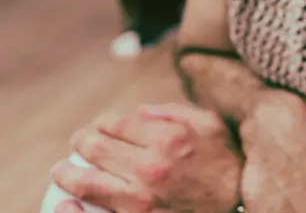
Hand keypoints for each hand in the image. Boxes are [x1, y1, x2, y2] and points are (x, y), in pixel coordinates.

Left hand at [51, 102, 241, 212]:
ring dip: (66, 173)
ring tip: (61, 170)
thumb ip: (175, 111)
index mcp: (167, 139)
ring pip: (85, 182)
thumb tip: (140, 111)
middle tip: (79, 142)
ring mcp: (140, 200)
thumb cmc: (224, 162)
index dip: (103, 122)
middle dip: (81, 141)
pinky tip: (65, 204)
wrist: (235, 204)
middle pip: (95, 148)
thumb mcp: (210, 124)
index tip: (102, 125)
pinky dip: (72, 210)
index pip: (115, 123)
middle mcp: (150, 168)